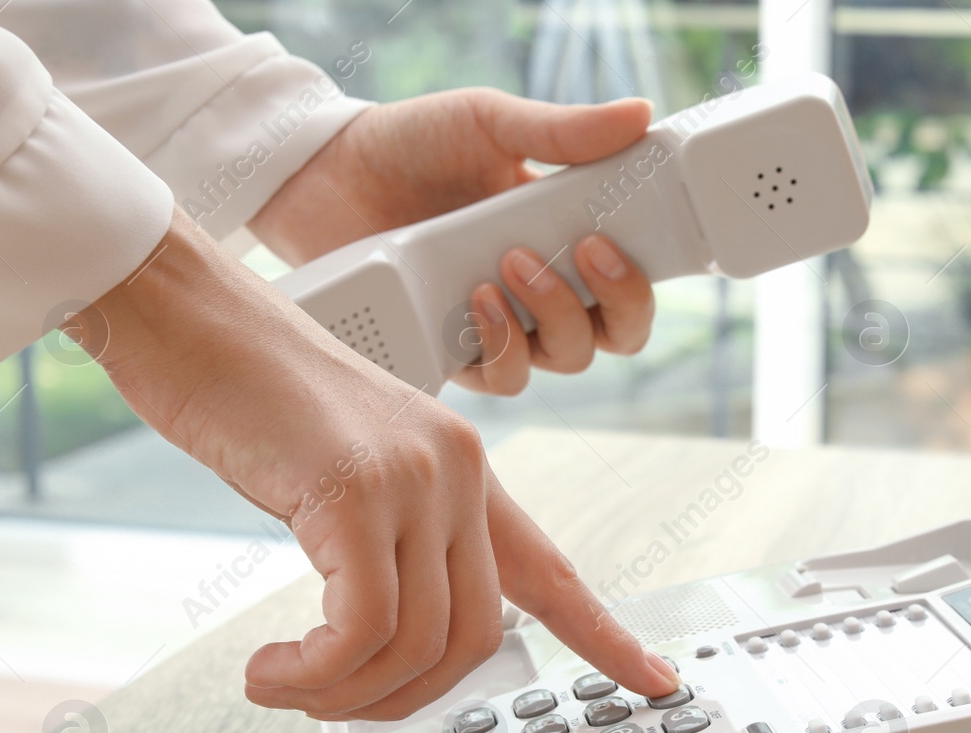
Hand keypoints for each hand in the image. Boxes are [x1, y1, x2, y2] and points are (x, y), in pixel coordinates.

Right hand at [73, 207, 680, 719]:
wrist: (184, 312)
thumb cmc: (244, 393)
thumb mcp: (337, 473)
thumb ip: (382, 542)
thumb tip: (376, 638)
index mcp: (464, 471)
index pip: (552, 572)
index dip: (607, 636)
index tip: (658, 680)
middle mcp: (458, 473)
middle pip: (474, 639)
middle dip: (400, 698)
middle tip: (328, 701)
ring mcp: (414, 478)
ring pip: (418, 644)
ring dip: (342, 694)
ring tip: (282, 684)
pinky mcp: (354, 490)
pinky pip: (364, 629)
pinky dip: (315, 674)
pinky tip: (268, 673)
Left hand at [249, 90, 656, 395]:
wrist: (325, 174)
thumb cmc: (411, 145)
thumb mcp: (488, 123)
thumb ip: (560, 130)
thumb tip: (640, 114)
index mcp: (565, 237)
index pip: (631, 281)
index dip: (645, 278)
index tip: (623, 241)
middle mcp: (542, 291)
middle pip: (615, 334)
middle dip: (616, 302)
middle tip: (584, 252)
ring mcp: (501, 325)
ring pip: (564, 360)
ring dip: (552, 318)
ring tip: (506, 266)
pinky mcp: (454, 350)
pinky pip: (501, 379)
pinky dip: (501, 347)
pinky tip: (474, 301)